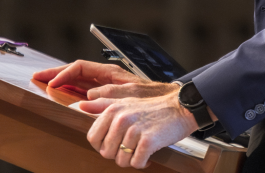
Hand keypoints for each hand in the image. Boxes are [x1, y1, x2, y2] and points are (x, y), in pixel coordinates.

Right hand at [32, 59, 144, 94]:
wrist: (166, 102)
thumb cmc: (150, 96)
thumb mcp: (130, 93)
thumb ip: (110, 93)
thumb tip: (88, 97)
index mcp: (109, 73)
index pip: (80, 68)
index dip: (63, 74)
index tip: (51, 84)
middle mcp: (105, 78)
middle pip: (75, 72)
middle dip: (55, 74)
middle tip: (37, 78)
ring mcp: (104, 87)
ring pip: (77, 82)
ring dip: (60, 83)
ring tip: (43, 85)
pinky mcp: (105, 97)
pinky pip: (83, 93)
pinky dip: (69, 93)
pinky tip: (61, 97)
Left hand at [80, 88, 198, 167]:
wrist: (181, 107)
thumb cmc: (153, 108)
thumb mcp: (126, 100)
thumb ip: (103, 103)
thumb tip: (82, 104)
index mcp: (114, 109)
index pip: (93, 138)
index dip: (103, 144)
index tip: (115, 141)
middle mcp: (122, 118)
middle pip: (106, 152)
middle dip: (118, 153)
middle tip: (132, 145)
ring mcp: (134, 130)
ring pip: (121, 161)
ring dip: (132, 159)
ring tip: (141, 148)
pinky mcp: (148, 142)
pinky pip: (136, 164)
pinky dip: (143, 162)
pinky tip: (149, 154)